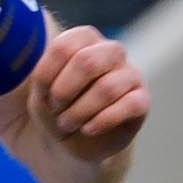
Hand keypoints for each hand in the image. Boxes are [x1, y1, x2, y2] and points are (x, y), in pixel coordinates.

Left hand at [26, 25, 147, 163]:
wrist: (68, 143)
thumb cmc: (54, 108)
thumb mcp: (40, 90)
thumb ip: (44, 72)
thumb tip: (46, 62)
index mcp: (85, 39)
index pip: (63, 47)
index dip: (47, 75)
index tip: (42, 93)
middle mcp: (111, 51)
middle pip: (87, 61)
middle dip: (64, 92)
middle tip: (56, 109)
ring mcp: (130, 75)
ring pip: (108, 88)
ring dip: (79, 112)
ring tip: (67, 124)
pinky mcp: (141, 101)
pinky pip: (130, 105)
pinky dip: (103, 121)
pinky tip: (88, 129)